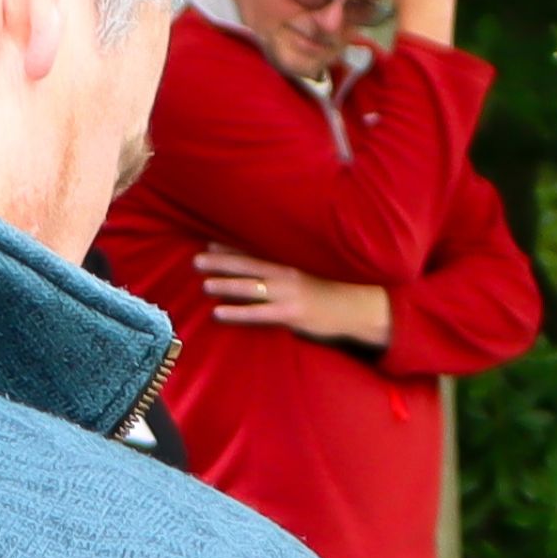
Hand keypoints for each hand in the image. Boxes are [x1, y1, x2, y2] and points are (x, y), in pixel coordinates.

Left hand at [197, 252, 393, 344]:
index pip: (255, 250)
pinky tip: (219, 312)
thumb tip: (266, 265)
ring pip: (249, 287)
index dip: (231, 247)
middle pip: (247, 265)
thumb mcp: (315, 269)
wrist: (360, 307)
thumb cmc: (336, 288)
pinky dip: (236, 312)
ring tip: (205, 284)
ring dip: (225, 285)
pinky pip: (258, 313)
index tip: (210, 243)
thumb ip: (291, 265)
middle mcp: (287, 273)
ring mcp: (288, 293)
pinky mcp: (291, 314)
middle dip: (220, 262)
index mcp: (291, 260)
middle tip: (196, 260)